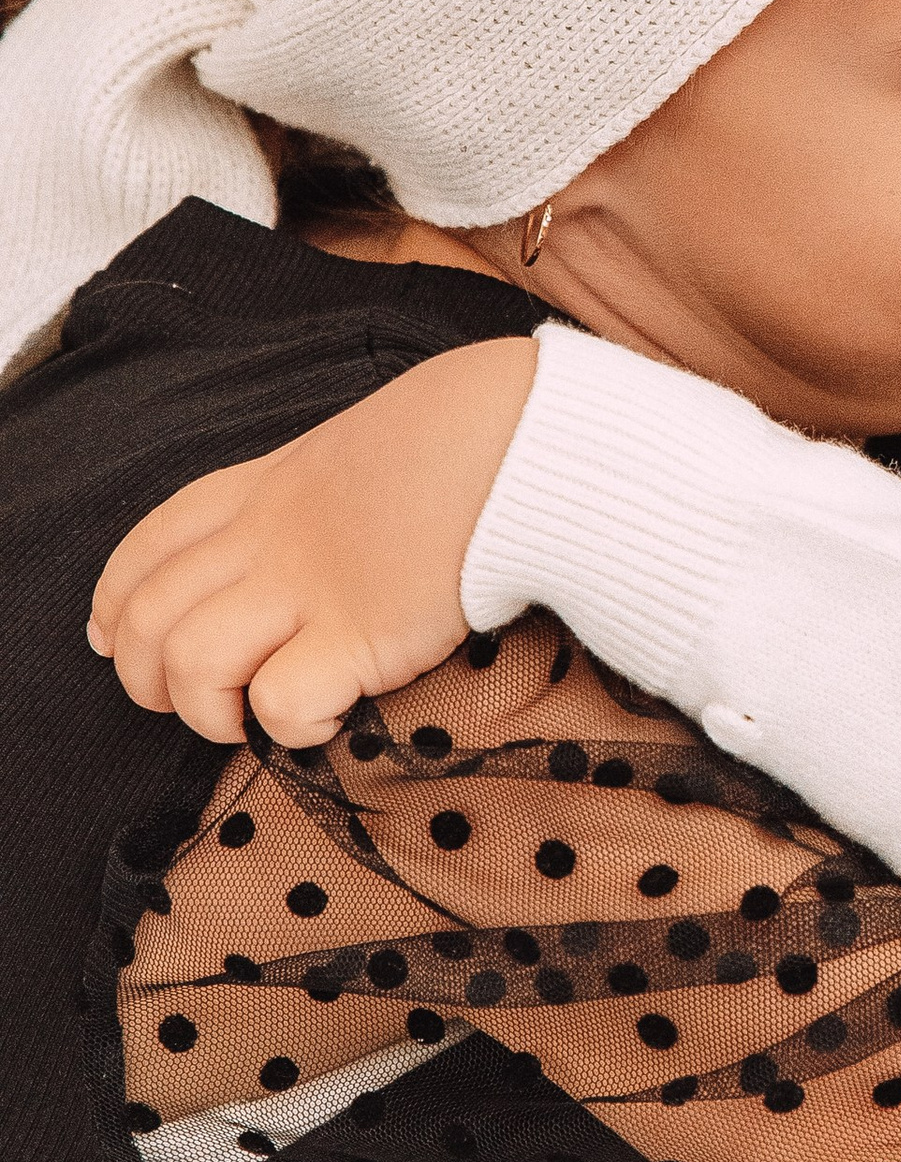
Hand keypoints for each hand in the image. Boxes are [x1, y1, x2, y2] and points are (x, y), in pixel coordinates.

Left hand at [89, 337, 539, 746]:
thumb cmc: (473, 434)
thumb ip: (325, 488)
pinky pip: (278, 705)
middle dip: (145, 676)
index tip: (110, 636)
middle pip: (146, 617)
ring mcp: (309, 587)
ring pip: (188, 665)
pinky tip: (333, 714)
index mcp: (268, 486)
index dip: (114, 600)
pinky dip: (290, 728)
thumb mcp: (366, 443)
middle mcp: (269, 538)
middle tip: (193, 701)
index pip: (151, 545)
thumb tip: (337, 523)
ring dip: (208, 711)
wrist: (527, 440)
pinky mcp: (360, 637)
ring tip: (258, 716)